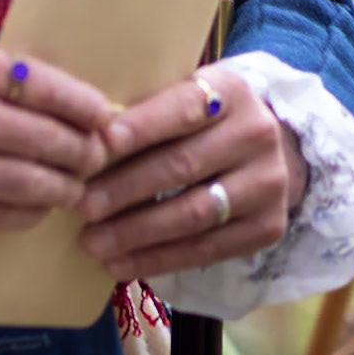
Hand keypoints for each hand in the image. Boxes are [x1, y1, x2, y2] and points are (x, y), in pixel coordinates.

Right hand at [0, 34, 113, 232]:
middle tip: (97, 155)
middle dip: (85, 151)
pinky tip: (36, 208)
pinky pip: (4, 217)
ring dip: (65, 188)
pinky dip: (29, 215)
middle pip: (53, 140)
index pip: (51, 87)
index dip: (88, 106)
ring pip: (36, 185)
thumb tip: (38, 91)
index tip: (105, 115)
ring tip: (75, 187)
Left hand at [77, 65, 307, 281]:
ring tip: (93, 243)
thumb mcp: (186, 93)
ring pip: (193, 214)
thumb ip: (149, 108)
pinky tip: (122, 264)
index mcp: (231, 90)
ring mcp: (267, 184)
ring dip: (137, 233)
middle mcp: (256, 135)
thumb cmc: (203, 116)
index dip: (142, 126)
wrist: (271, 147)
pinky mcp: (267, 227)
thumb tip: (87, 137)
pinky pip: (207, 249)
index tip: (101, 143)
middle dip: (127, 189)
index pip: (183, 109)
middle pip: (183, 165)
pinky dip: (160, 259)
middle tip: (82, 206)